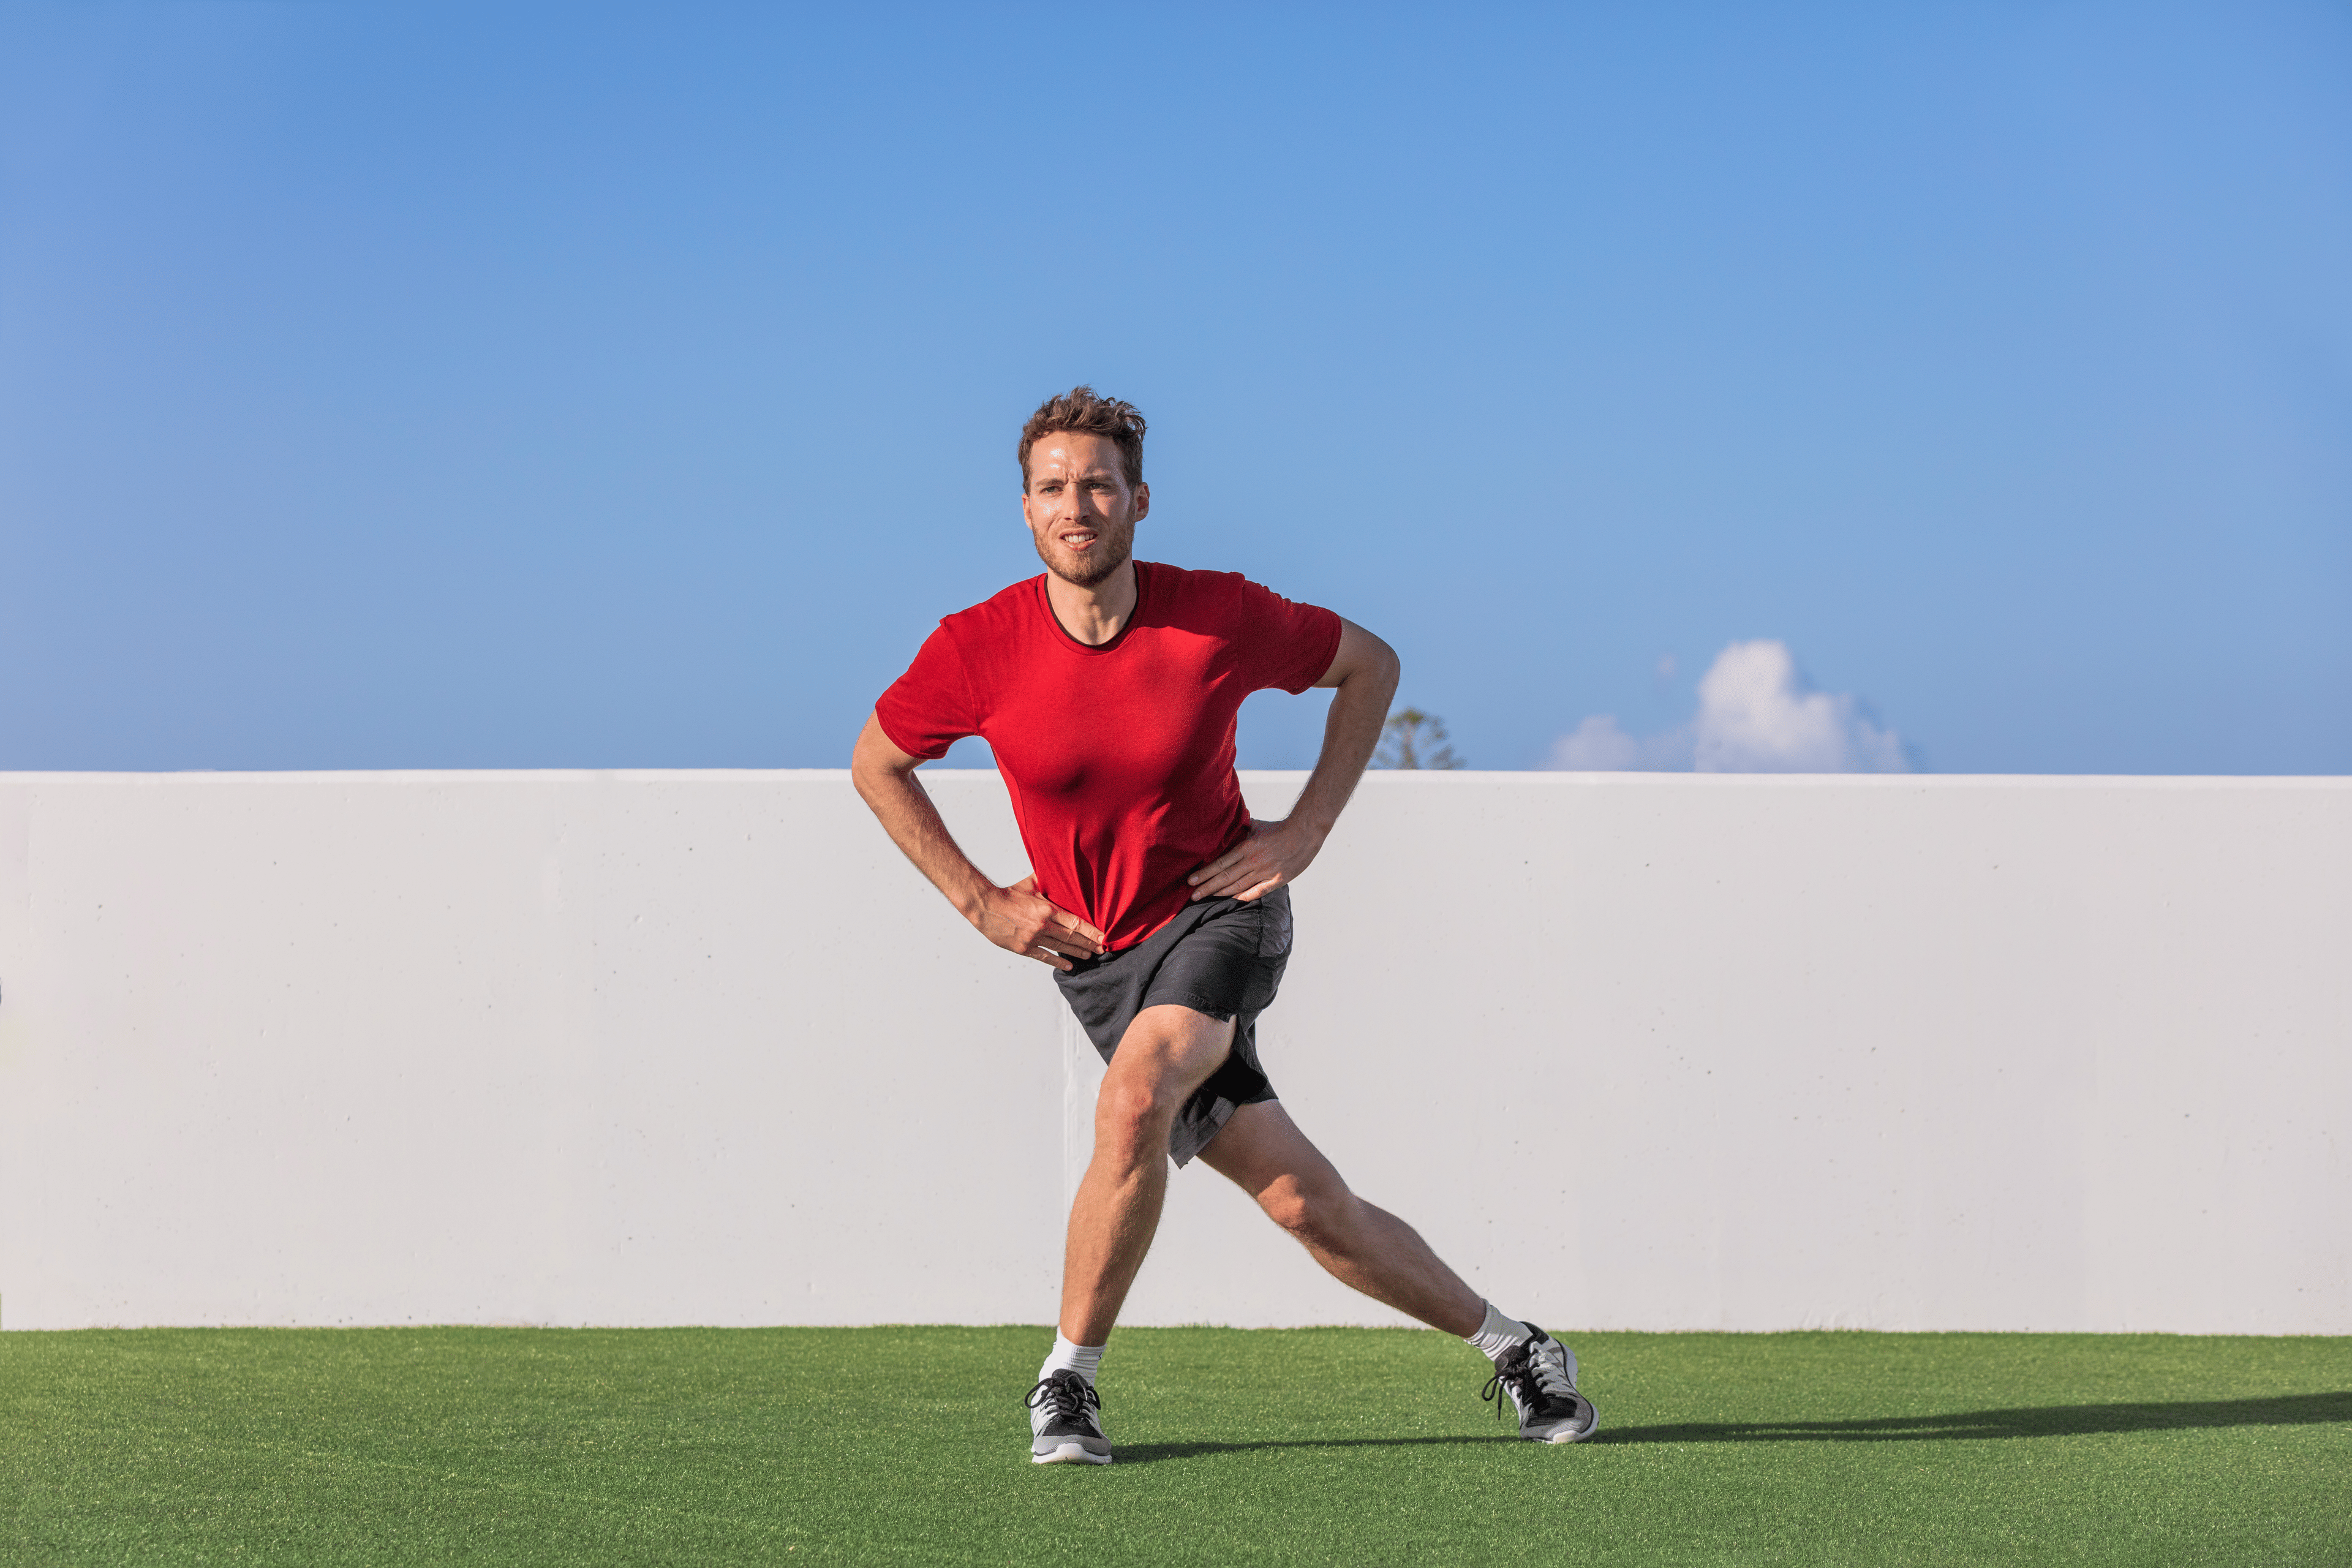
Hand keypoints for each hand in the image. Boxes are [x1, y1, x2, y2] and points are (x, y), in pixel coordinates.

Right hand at [974, 875, 1106, 971]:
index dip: (1091, 931)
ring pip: (1060, 948)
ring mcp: (1032, 939)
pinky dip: (1057, 962)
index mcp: (1047, 909)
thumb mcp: (1031, 884)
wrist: (986, 907)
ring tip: (1089, 955)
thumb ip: (1049, 879)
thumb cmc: (1010, 894)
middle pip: (1071, 937)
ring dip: (1077, 952)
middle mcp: (1042, 925)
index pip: (1075, 922)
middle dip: (1089, 943)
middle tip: (1101, 948)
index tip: (1103, 936)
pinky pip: (1044, 957)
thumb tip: (1063, 867)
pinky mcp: (1023, 948)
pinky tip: (1069, 965)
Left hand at [1187, 817, 1324, 902]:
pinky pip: (1256, 892)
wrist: (1305, 832)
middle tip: (1192, 895)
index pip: (1220, 863)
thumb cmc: (1280, 828)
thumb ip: (1241, 828)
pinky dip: (1243, 896)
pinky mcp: (1277, 880)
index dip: (1204, 873)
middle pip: (1225, 878)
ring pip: (1237, 887)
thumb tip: (1228, 823)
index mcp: (1247, 847)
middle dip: (1206, 887)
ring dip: (1220, 893)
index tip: (1191, 880)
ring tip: (1206, 898)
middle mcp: (1253, 862)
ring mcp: (1265, 872)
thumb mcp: (1257, 825)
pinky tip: (1231, 900)